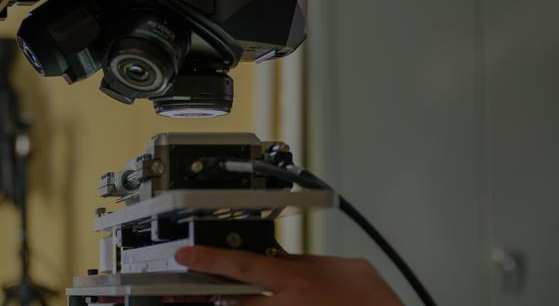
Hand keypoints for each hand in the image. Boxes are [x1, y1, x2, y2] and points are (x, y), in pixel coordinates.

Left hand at [174, 246, 402, 305]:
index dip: (210, 260)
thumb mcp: (343, 268)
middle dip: (207, 294)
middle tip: (185, 290)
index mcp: (299, 280)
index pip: (244, 265)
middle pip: (232, 300)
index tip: (185, 257)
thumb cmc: (373, 302)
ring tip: (212, 299)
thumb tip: (281, 258)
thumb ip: (307, 262)